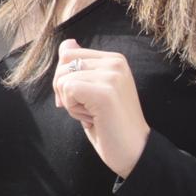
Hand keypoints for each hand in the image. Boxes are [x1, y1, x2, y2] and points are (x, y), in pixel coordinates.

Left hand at [52, 39, 150, 178]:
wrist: (133, 152)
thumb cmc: (110, 124)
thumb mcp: (91, 90)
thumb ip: (79, 66)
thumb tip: (66, 43)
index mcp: (114, 59)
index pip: (68, 54)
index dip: (65, 80)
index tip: (84, 99)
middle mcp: (115, 62)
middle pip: (62, 65)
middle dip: (65, 92)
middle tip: (90, 110)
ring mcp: (112, 75)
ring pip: (63, 79)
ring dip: (71, 103)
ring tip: (94, 114)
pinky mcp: (105, 91)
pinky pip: (67, 90)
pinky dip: (73, 109)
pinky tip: (93, 118)